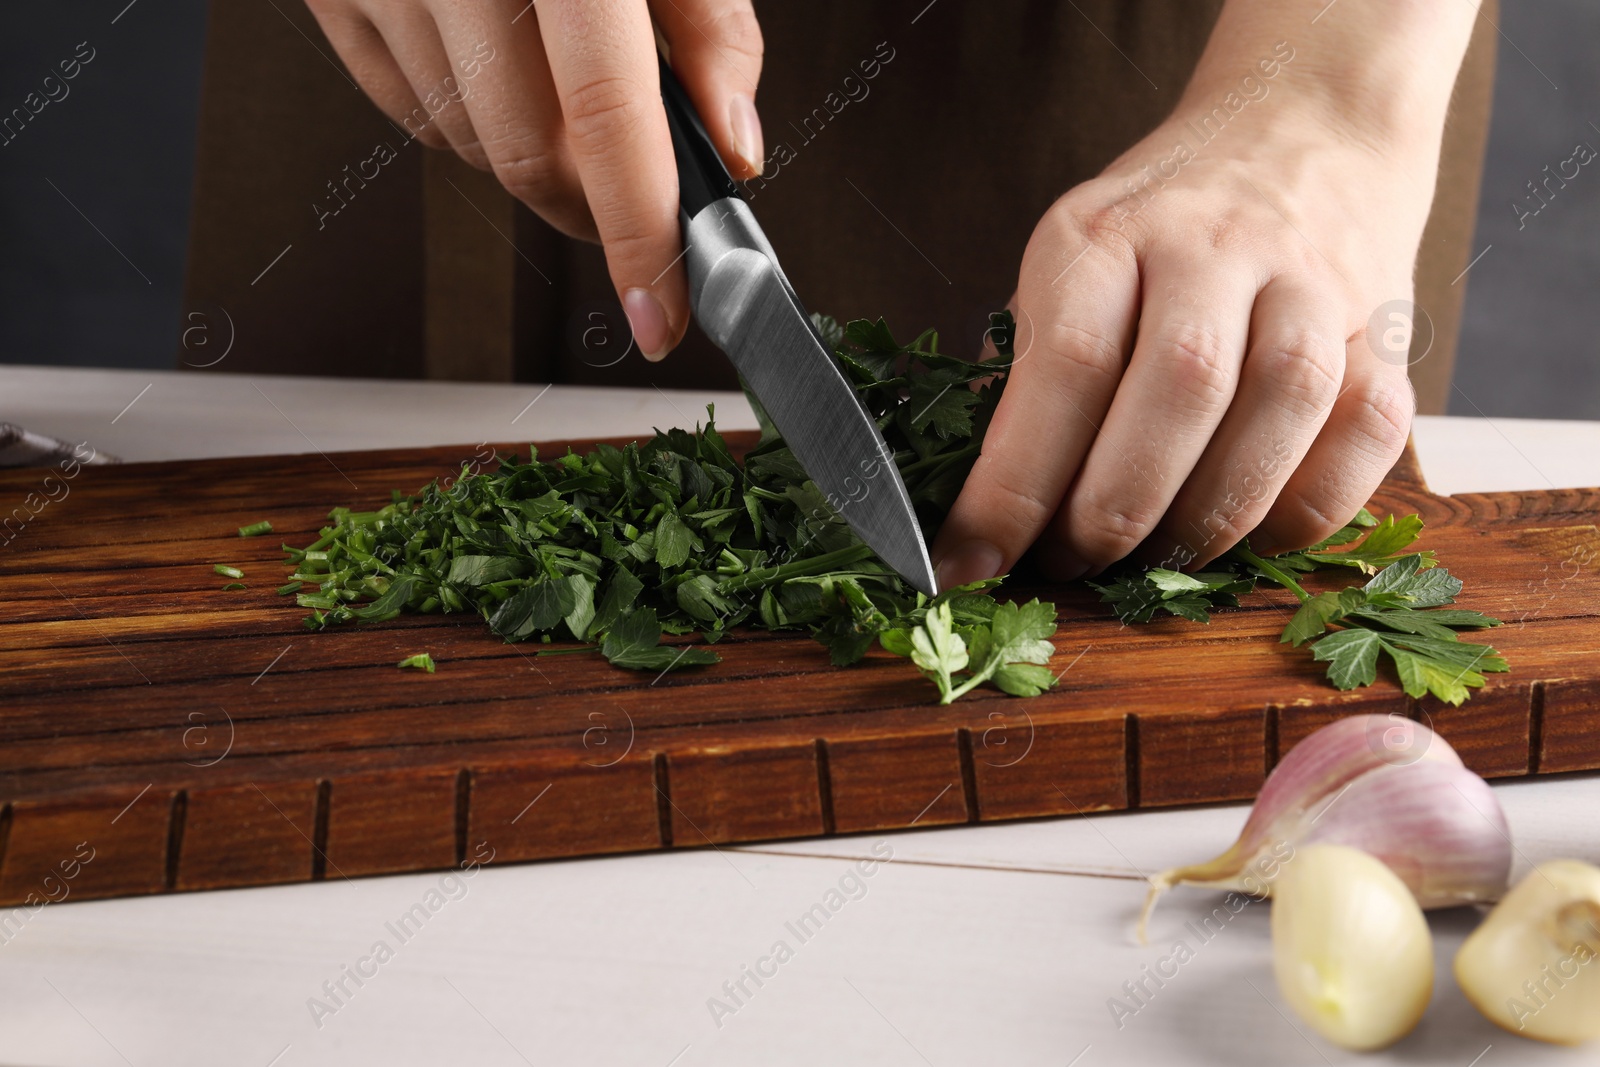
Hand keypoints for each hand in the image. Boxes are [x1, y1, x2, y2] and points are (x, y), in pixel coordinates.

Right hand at [305, 0, 764, 358]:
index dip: (640, 238)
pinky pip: (404, 109)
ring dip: (534, 158)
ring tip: (563, 89)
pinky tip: (497, 71)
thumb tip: (734, 142)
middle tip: (637, 204)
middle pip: (530, 157)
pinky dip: (466, 121)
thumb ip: (709, 24)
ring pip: (467, 146)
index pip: (609, 123)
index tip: (663, 314)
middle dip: (597, 207)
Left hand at [932, 3, 1479, 588]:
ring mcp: (1311, 283)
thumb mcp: (1067, 267)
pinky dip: (1308, 508)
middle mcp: (1213, 246)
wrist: (1302, 128)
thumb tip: (982, 512)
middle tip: (1076, 564)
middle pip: (1180, 387)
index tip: (970, 563)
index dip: (1014, 484)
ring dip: (1211, 517)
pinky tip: (1252, 534)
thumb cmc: (1156, 229)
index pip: (1065, 366)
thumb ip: (1027, 376)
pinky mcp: (1385, 330)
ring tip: (1157, 562)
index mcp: (1106, 234)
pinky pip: (1369, 433)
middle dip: (1117, 508)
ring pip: (1283, 406)